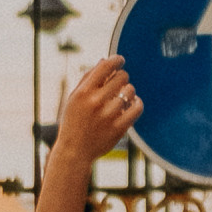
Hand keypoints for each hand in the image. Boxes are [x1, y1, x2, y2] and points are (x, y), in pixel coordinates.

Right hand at [52, 57, 140, 171]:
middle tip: (120, 82)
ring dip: (129, 90)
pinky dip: (137, 103)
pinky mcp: (118, 128)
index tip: (120, 60)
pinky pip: (137, 108)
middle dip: (122, 76)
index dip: (116, 60)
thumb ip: (87, 79)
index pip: (105, 67)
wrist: (74, 151)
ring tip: (124, 95)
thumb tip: (105, 60)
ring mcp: (108, 116)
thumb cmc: (74, 121)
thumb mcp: (74, 98)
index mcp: (83, 92)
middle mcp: (95, 102)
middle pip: (121, 77)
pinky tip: (133, 103)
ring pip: (130, 91)